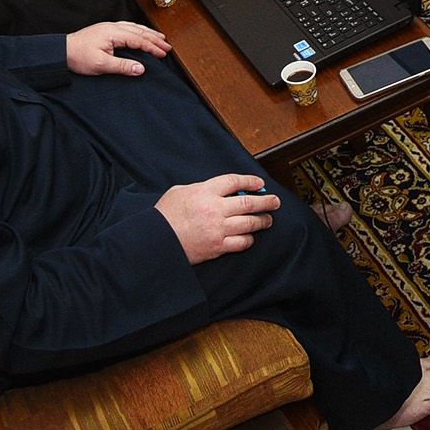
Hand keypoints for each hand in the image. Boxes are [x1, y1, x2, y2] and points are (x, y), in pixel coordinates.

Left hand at [67, 19, 171, 75]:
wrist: (61, 51)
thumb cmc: (78, 56)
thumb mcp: (101, 64)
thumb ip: (122, 66)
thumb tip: (140, 68)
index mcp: (114, 33)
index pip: (139, 40)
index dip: (152, 47)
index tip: (162, 53)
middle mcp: (113, 27)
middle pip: (139, 31)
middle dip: (155, 38)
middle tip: (167, 46)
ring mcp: (109, 27)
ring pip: (134, 28)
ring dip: (148, 33)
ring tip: (159, 37)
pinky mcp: (105, 30)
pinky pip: (127, 27)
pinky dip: (138, 31)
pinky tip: (140, 33)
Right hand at [157, 174, 279, 262]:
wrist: (154, 242)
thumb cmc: (163, 216)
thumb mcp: (180, 192)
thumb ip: (201, 188)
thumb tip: (218, 190)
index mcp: (205, 192)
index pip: (235, 182)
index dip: (251, 181)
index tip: (260, 183)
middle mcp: (215, 209)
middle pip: (249, 203)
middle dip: (266, 202)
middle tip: (275, 201)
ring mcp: (218, 230)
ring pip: (250, 223)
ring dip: (262, 221)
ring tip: (268, 219)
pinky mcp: (217, 247)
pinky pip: (241, 243)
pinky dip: (248, 239)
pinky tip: (250, 236)